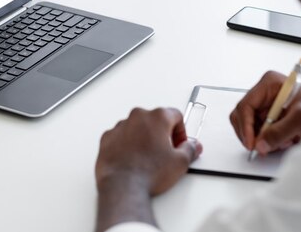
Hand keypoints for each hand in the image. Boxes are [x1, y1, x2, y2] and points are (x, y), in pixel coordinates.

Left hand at [94, 108, 201, 231]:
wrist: (123, 186)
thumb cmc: (148, 173)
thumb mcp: (180, 163)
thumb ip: (190, 150)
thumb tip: (192, 147)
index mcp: (157, 117)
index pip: (175, 115)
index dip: (181, 130)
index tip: (179, 143)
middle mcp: (138, 117)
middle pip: (155, 119)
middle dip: (162, 133)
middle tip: (165, 152)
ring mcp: (121, 126)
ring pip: (137, 127)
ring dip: (143, 138)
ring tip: (147, 158)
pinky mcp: (108, 137)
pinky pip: (121, 136)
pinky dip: (127, 144)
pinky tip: (133, 159)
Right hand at [229, 71, 300, 156]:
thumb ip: (279, 132)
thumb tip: (260, 144)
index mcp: (270, 83)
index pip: (245, 105)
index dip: (245, 126)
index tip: (251, 143)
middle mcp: (265, 92)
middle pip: (243, 116)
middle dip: (252, 133)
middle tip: (260, 148)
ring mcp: (266, 104)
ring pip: (249, 125)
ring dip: (262, 138)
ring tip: (282, 141)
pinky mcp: (269, 116)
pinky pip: (258, 131)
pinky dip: (268, 139)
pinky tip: (284, 140)